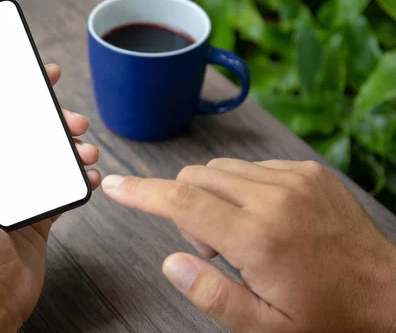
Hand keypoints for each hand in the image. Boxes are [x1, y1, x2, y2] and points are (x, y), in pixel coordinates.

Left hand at [0, 64, 100, 332]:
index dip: (15, 88)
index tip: (39, 73)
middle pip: (28, 130)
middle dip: (54, 118)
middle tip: (72, 118)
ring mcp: (19, 191)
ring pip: (50, 154)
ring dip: (72, 146)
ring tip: (85, 148)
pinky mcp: (40, 211)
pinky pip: (64, 184)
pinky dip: (80, 176)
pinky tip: (88, 174)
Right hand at [102, 159, 395, 332]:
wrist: (387, 294)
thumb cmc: (326, 317)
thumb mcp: (264, 328)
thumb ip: (211, 295)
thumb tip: (171, 261)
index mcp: (259, 238)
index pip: (181, 201)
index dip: (140, 192)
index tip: (115, 185)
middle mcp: (274, 197)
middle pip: (195, 177)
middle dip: (186, 208)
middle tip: (215, 249)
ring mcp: (294, 178)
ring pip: (220, 168)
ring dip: (213, 197)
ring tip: (243, 235)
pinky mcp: (307, 170)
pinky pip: (251, 167)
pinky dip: (242, 188)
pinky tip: (265, 218)